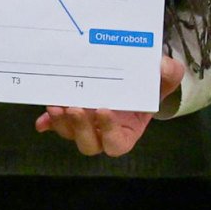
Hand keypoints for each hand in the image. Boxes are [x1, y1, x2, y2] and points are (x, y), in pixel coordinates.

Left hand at [35, 57, 180, 157]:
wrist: (131, 78)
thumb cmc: (147, 85)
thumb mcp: (163, 78)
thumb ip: (168, 74)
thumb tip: (164, 65)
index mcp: (126, 132)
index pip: (116, 143)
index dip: (108, 132)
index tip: (104, 110)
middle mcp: (102, 133)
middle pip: (88, 144)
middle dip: (80, 128)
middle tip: (75, 108)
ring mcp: (83, 125)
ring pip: (69, 133)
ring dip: (61, 122)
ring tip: (56, 104)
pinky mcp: (68, 115)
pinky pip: (53, 124)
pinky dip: (47, 122)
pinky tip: (42, 117)